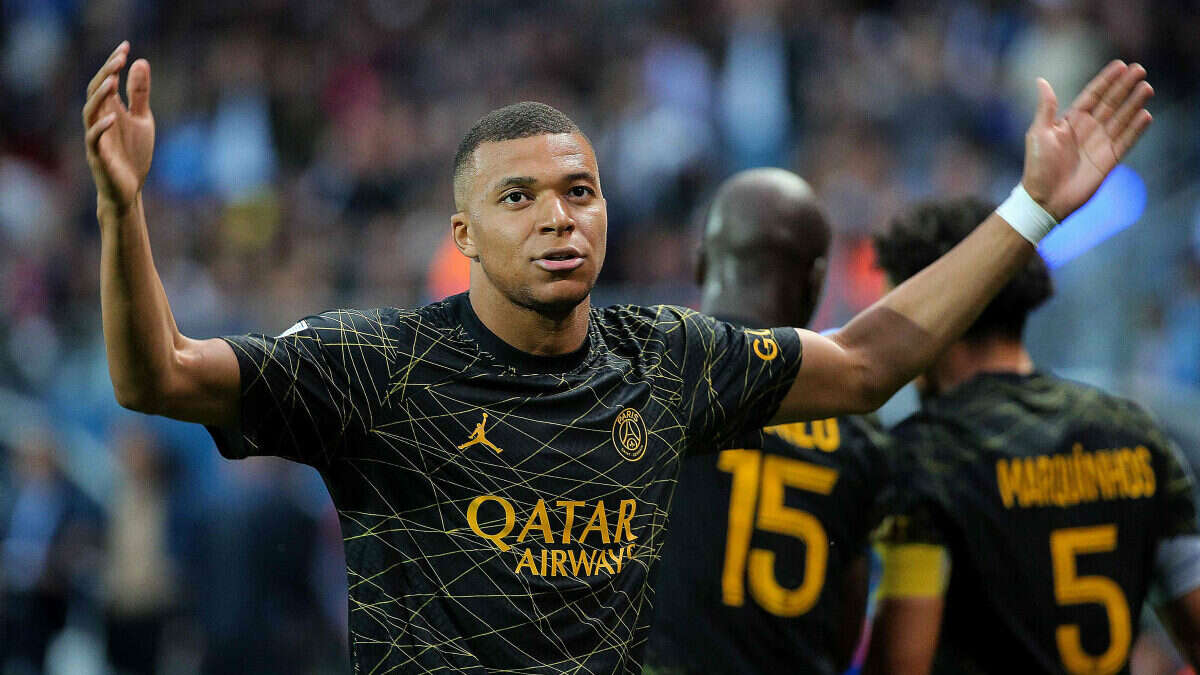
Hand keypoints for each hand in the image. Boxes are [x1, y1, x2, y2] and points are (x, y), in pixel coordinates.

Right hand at [82, 41, 154, 212]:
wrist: (129, 189)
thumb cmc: (133, 154)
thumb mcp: (142, 119)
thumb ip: (139, 94)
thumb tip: (140, 61)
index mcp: (109, 109)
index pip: (106, 80)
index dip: (114, 63)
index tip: (126, 46)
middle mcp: (99, 120)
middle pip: (96, 91)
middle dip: (106, 73)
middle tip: (119, 57)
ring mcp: (96, 137)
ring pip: (89, 111)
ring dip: (100, 96)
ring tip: (112, 80)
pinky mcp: (98, 156)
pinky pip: (94, 139)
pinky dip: (101, 128)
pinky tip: (112, 117)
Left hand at [1020, 60, 1152, 220]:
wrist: (1044, 198)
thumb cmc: (1037, 166)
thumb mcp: (1039, 133)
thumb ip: (1046, 107)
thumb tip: (1041, 81)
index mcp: (1071, 121)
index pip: (1093, 95)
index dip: (1106, 80)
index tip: (1121, 65)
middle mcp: (1088, 129)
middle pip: (1111, 103)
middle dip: (1125, 86)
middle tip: (1140, 69)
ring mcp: (1100, 144)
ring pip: (1122, 119)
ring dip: (1134, 103)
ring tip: (1146, 88)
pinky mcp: (1109, 160)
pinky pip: (1126, 141)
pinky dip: (1136, 129)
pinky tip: (1146, 115)